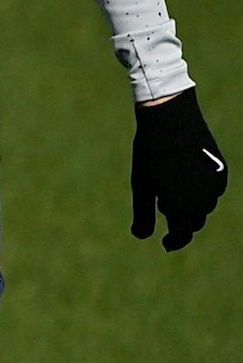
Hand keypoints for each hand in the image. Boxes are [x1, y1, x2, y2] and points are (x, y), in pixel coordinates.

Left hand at [131, 87, 226, 250]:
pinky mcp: (222, 172)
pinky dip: (201, 191)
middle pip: (194, 222)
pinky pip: (213, 190)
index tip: (166, 243)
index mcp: (180, 207)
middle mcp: (203, 201)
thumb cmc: (150, 153)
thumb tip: (141, 236)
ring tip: (170, 190)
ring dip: (191, 206)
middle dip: (180, 220)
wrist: (170, 119)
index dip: (174, 242)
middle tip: (162, 206)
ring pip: (204, 207)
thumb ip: (143, 214)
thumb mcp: (141, 185)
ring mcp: (215, 186)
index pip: (182, 235)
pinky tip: (186, 177)